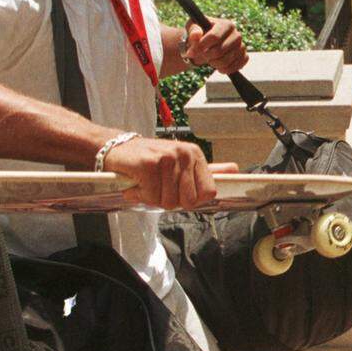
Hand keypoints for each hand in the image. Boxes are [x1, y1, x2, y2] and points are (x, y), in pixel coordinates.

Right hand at [103, 136, 238, 209]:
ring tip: (146, 183)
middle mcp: (184, 154)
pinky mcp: (149, 165)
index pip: (208, 193)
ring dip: (152, 198)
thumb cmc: (149, 160)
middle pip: (188, 201)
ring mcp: (167, 158)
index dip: (190, 199)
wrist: (116, 149)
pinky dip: (140, 195)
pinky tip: (136, 183)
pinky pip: (151, 197)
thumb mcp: (181, 163)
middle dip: (169, 200)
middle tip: (158, 187)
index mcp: (195, 154)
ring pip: (168, 202)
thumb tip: (235, 171)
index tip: (176, 190)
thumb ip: (208, 170)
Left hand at [181, 17, 248, 74]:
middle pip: (219, 51)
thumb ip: (193, 30)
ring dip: (214, 64)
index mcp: (226, 24)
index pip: (214, 37)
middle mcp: (237, 34)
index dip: (201, 46)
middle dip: (206, 56)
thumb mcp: (192, 28)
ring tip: (209, 60)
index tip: (191, 52)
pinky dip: (225, 69)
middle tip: (202, 55)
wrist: (209, 44)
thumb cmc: (200, 34)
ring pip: (226, 61)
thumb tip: (196, 35)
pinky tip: (218, 66)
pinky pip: (236, 67)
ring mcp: (242, 46)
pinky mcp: (244, 57)